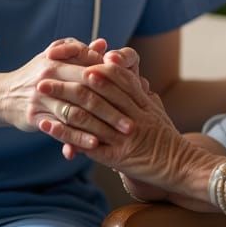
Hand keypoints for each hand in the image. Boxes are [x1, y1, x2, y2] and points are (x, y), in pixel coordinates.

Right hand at [0, 38, 127, 148]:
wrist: (3, 94)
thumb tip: (103, 44)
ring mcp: (41, 98)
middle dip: (112, 108)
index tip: (134, 94)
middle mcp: (49, 78)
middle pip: (87, 93)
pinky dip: (77, 138)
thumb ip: (79, 51)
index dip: (115, 82)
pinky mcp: (35, 117)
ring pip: (75, 113)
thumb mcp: (54, 56)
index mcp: (58, 60)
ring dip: (99, 125)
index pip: (91, 69)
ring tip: (119, 135)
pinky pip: (60, 129)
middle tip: (132, 122)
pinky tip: (94, 144)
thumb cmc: (36, 74)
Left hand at [42, 49, 197, 186]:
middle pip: (98, 93)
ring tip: (41, 93)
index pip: (118, 78)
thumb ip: (144, 97)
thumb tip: (138, 79)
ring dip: (61, 102)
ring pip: (89, 115)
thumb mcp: (158, 113)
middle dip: (69, 80)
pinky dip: (65, 134)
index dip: (96, 67)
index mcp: (143, 103)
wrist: (184, 169)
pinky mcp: (119, 157)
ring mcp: (125, 136)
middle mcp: (133, 115)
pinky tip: (48, 126)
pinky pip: (87, 143)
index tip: (76, 57)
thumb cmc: (169, 142)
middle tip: (46, 71)